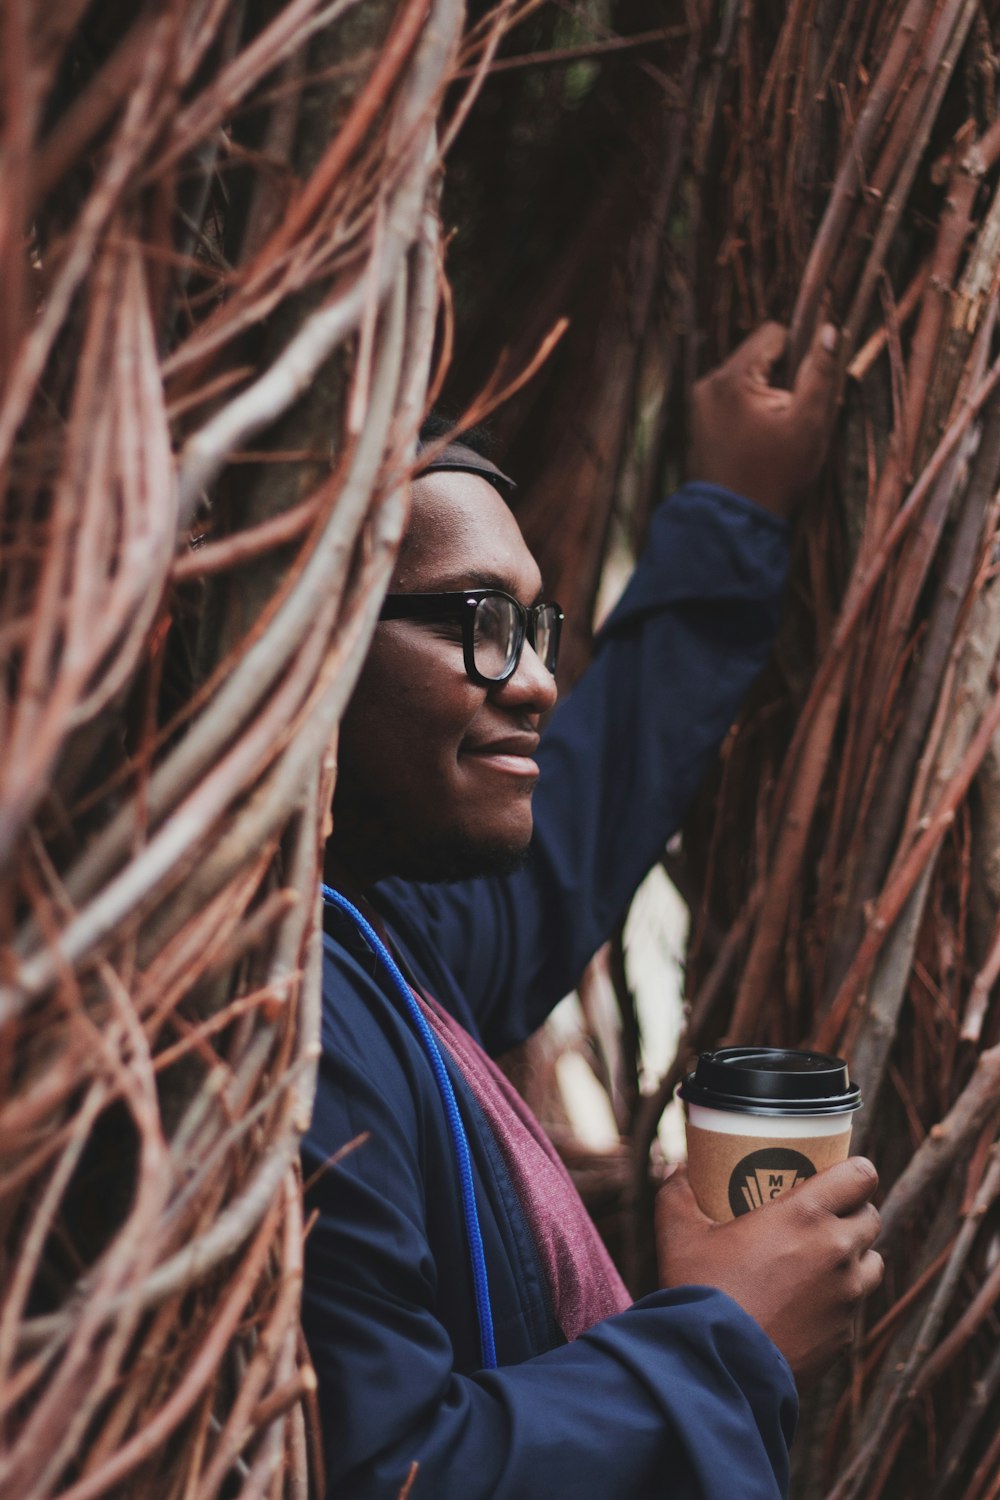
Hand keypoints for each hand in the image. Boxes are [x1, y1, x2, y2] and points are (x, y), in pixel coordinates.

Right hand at [655, 1158, 882, 1380]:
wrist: (716, 1369)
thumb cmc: (701, 1292)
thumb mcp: (678, 1235)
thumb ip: (677, 1195)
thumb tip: (679, 1170)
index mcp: (806, 1216)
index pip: (861, 1176)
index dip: (857, 1171)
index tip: (840, 1173)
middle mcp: (838, 1252)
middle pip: (872, 1217)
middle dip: (854, 1211)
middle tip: (824, 1215)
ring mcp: (847, 1298)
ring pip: (872, 1263)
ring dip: (855, 1255)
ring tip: (823, 1259)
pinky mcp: (844, 1336)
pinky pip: (853, 1307)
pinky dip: (839, 1300)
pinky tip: (807, 1303)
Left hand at [689, 321, 839, 518]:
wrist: (734, 523)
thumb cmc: (775, 475)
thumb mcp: (809, 423)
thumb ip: (821, 373)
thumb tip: (831, 329)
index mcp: (731, 379)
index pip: (773, 334)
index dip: (799, 352)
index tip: (806, 385)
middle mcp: (708, 384)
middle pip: (758, 356)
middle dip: (782, 378)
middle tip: (792, 416)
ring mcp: (699, 405)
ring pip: (747, 378)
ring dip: (768, 395)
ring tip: (776, 432)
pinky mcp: (699, 422)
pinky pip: (733, 399)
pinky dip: (751, 410)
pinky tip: (761, 439)